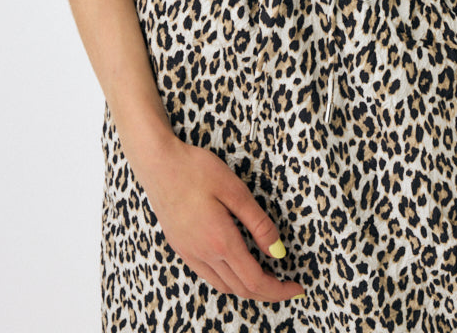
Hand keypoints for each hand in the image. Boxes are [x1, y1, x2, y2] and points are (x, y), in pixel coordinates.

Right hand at [140, 137, 305, 302]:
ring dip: (248, 288)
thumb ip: (258, 223)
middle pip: (241, 289)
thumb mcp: (235, 190)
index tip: (297, 287)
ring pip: (224, 286)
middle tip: (287, 285)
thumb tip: (278, 250)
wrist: (158, 163)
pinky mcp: (181, 247)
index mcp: (221, 241)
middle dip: (268, 293)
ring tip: (267, 276)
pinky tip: (237, 266)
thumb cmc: (196, 170)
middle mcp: (203, 254)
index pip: (255, 280)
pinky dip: (228, 280)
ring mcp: (189, 253)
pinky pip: (208, 276)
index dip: (279, 290)